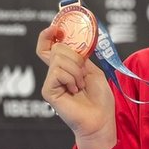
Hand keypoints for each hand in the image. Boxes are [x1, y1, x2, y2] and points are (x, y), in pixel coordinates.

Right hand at [37, 26, 115, 148]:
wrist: (101, 119)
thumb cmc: (99, 98)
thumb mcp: (92, 71)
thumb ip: (79, 56)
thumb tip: (67, 41)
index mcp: (65, 67)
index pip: (48, 46)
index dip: (49, 35)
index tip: (57, 28)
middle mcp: (55, 73)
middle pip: (57, 49)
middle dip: (75, 57)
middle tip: (83, 74)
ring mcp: (50, 82)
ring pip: (59, 59)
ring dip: (76, 71)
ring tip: (81, 86)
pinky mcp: (48, 90)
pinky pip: (57, 72)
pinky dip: (71, 79)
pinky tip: (75, 91)